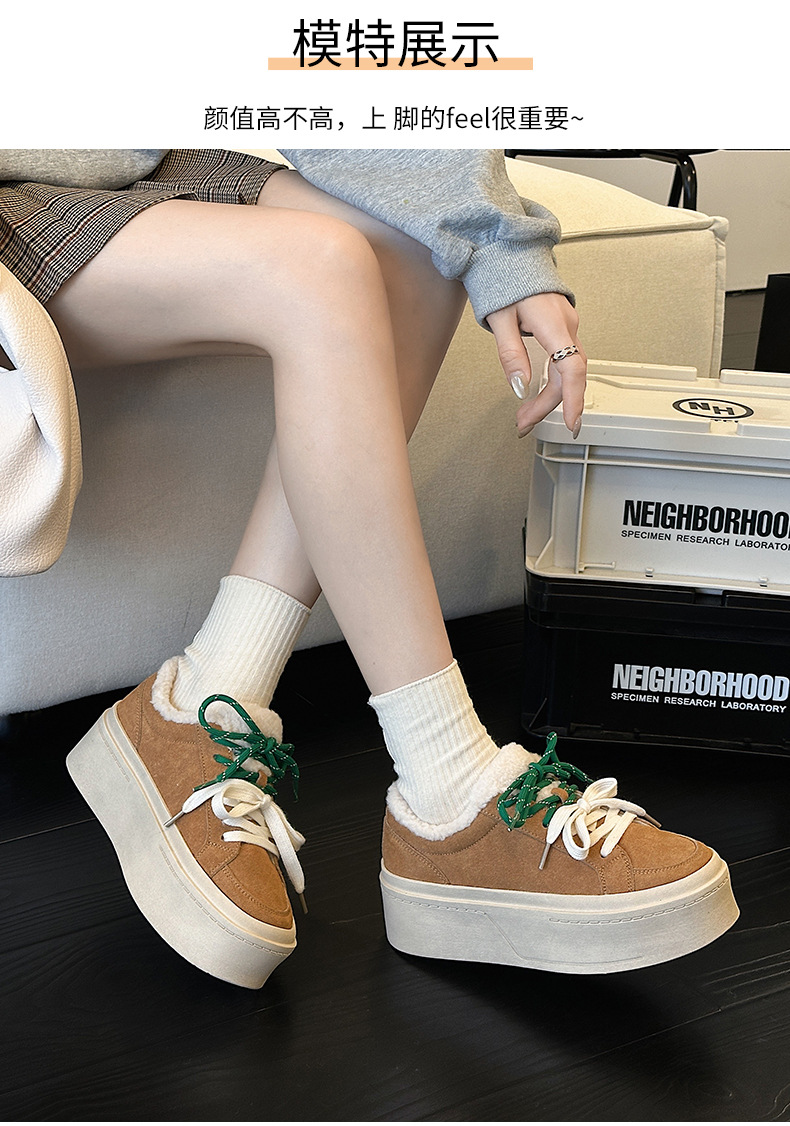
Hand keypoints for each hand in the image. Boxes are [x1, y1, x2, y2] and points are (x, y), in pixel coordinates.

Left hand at [487, 293, 586, 437]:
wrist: (510, 255)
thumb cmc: (504, 280)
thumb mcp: (500, 319)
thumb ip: (511, 355)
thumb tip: (520, 387)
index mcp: (552, 322)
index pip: (571, 367)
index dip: (574, 398)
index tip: (572, 422)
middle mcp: (567, 325)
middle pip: (567, 376)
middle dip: (547, 405)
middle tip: (523, 423)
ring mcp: (567, 326)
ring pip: (566, 371)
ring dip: (548, 397)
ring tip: (525, 416)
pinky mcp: (562, 328)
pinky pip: (563, 361)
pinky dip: (551, 382)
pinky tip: (538, 395)